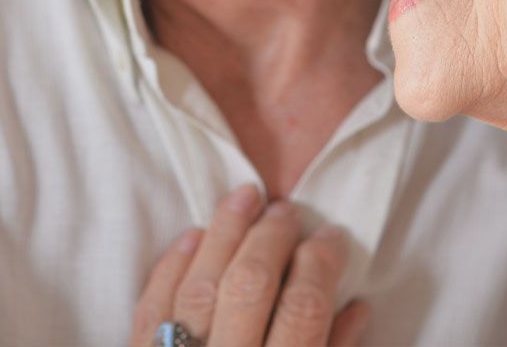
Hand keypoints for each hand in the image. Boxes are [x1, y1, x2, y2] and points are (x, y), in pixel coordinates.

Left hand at [132, 185, 369, 346]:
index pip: (302, 309)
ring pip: (198, 288)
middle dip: (273, 237)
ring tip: (245, 196)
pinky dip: (171, 268)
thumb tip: (356, 305)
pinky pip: (150, 311)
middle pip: (249, 285)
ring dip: (223, 233)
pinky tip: (192, 236)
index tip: (332, 236)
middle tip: (289, 211)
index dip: (321, 263)